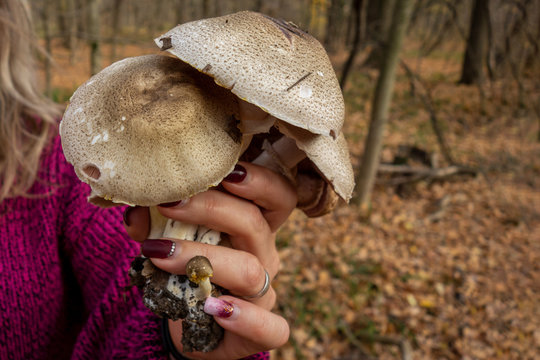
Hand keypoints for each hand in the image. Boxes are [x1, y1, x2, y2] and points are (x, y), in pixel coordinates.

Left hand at [124, 161, 295, 358]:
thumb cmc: (185, 273)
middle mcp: (263, 255)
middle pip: (256, 224)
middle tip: (170, 203)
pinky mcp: (260, 331)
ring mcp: (264, 294)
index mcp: (253, 227)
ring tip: (159, 253)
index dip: (261, 180)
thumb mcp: (170, 241)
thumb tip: (136, 211)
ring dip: (203, 259)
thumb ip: (156, 224)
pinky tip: (213, 306)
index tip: (227, 171)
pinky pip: (270, 328)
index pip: (278, 196)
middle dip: (212, 208)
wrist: (188, 326)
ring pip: (251, 271)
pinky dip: (245, 318)